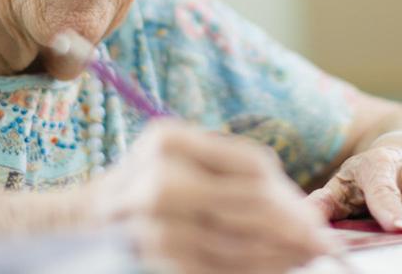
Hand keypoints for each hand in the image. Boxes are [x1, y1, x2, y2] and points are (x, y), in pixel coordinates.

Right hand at [90, 120, 335, 273]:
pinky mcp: (151, 257)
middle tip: (320, 243)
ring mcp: (151, 221)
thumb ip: (230, 174)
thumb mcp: (181, 163)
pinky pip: (214, 268)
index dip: (288, 193)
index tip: (313, 215)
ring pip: (237, 241)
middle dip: (292, 227)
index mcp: (170, 140)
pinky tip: (269, 270)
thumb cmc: (145, 189)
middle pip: (249, 202)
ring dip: (278, 255)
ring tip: (302, 259)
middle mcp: (159, 176)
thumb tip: (300, 210)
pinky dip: (249, 270)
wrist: (81, 222)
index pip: (250, 165)